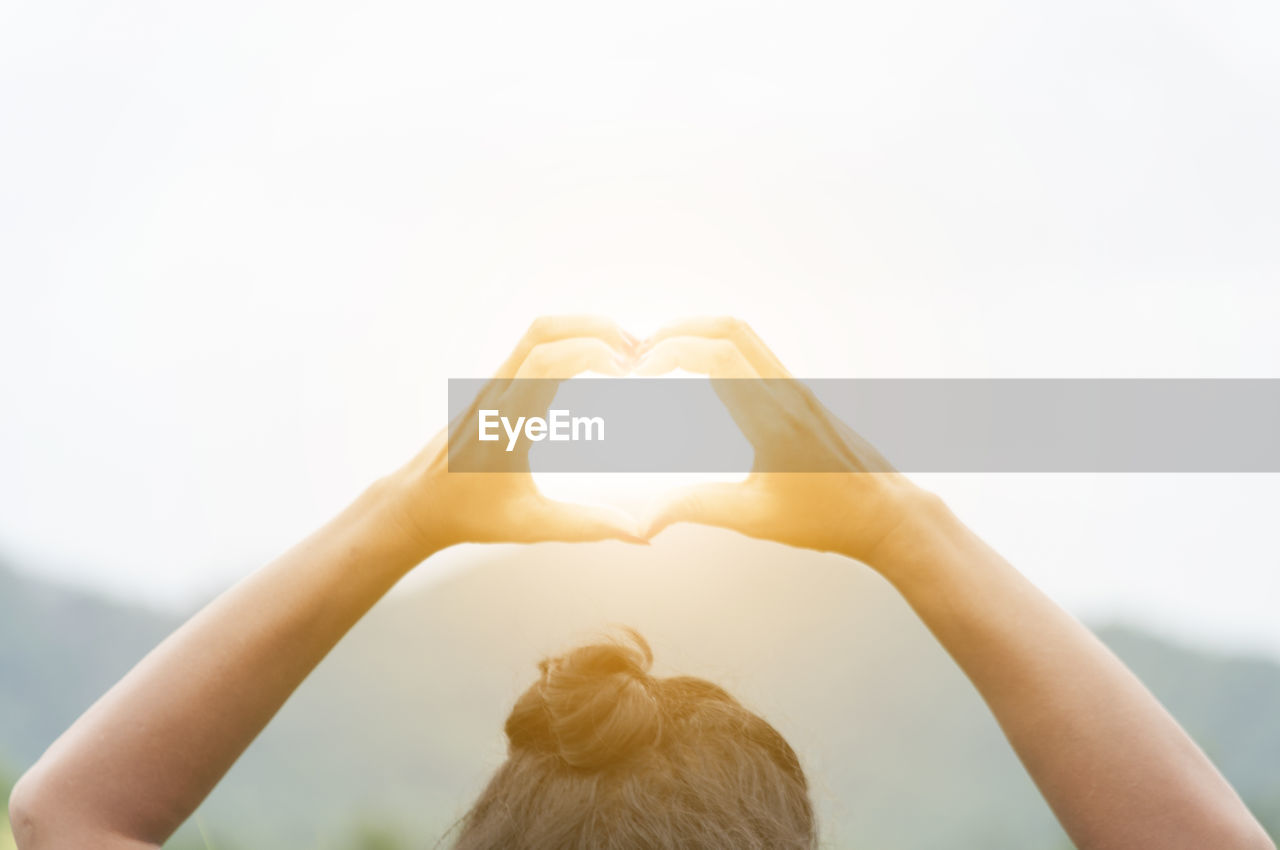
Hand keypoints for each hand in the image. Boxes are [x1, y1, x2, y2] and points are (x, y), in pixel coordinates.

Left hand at [388, 316, 648, 555]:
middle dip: (595, 330)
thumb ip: (588, 526)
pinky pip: (531, 347)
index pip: (547, 363)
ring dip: (581, 330)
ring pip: (536, 333)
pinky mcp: (494, 386)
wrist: (419, 503)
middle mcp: (496, 394)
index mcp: (505, 423)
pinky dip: (567, 340)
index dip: (592, 353)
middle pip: (543, 333)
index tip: (628, 370)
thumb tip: (641, 535)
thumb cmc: (471, 515)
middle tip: (636, 352)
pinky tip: (593, 362)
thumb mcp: (533, 526)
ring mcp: (492, 385)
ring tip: (621, 353)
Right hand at [634, 317, 931, 567]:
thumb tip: (642, 520)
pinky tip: (696, 370)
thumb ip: (695, 509)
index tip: (634, 375)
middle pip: (727, 328)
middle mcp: (786, 392)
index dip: (665, 353)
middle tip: (636, 356)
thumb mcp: (754, 519)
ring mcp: (797, 387)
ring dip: (697, 333)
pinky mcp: (801, 392)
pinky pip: (754, 351)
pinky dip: (717, 346)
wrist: (887, 514)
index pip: (714, 356)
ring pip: (743, 333)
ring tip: (658, 356)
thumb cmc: (827, 519)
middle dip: (674, 332)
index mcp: (772, 418)